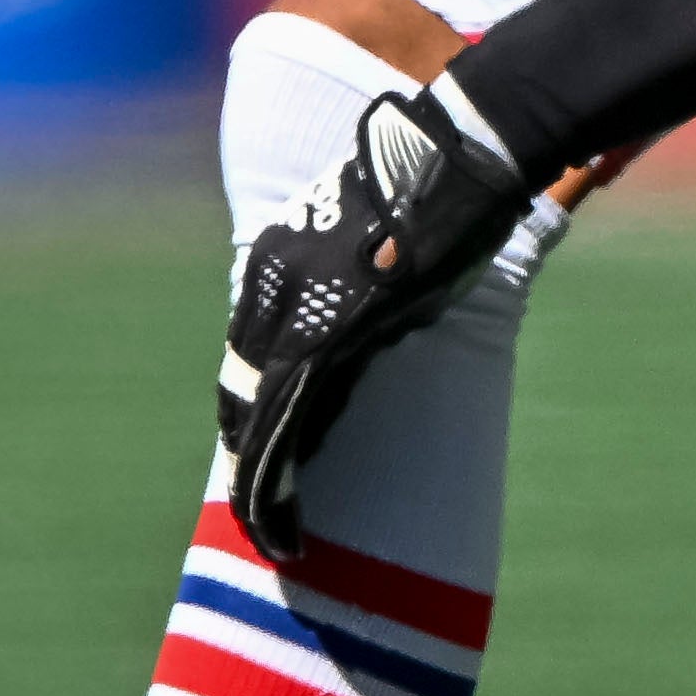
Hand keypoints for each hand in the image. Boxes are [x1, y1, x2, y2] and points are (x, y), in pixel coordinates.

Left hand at [212, 75, 534, 551]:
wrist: (455, 160)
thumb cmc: (440, 198)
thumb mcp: (385, 250)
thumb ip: (366, 295)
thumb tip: (375, 330)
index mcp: (276, 264)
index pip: (250, 355)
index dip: (255, 411)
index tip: (264, 450)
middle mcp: (269, 289)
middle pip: (240, 391)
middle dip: (248, 455)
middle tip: (260, 507)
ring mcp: (291, 312)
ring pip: (253, 419)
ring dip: (257, 486)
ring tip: (269, 535)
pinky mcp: (323, 339)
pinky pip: (285, 426)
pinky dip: (276, 479)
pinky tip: (281, 521)